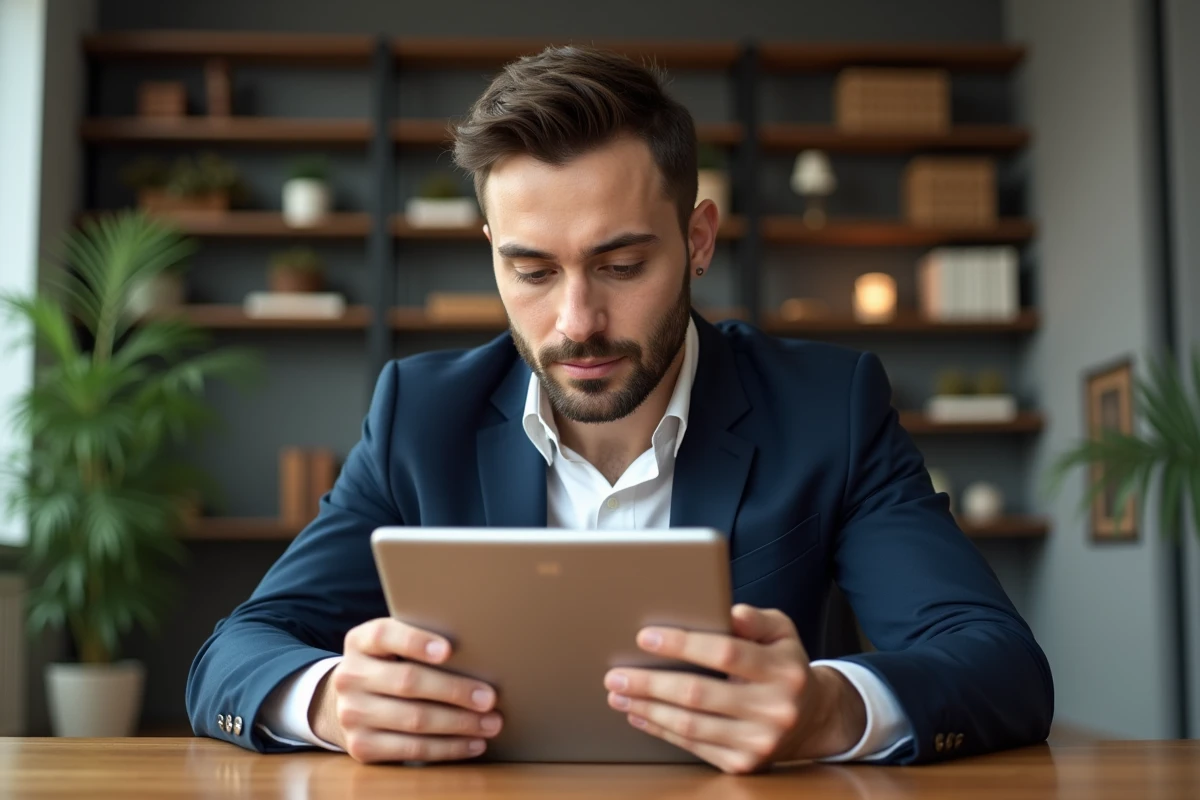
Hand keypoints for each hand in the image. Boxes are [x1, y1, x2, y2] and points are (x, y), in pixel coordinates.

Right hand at [310, 617, 502, 763]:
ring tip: (490, 723)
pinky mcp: (361, 747)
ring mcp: (352, 714)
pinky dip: (448, 748)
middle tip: (490, 698)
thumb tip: (477, 653)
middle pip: (408, 682)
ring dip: (459, 724)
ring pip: (414, 719)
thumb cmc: (390, 667)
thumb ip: (421, 644)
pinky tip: (472, 743)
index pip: (384, 635)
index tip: (449, 649)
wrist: (350, 704)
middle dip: (455, 690)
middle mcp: (350, 676)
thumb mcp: (393, 647)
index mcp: (360, 642)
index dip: (416, 641)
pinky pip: (412, 749)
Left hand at [603, 604, 866, 773]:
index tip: (645, 637)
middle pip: (698, 694)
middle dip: (649, 683)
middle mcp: (774, 709)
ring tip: (619, 694)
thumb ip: (755, 618)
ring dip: (647, 709)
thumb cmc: (783, 664)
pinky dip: (660, 730)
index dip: (682, 644)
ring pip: (690, 725)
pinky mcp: (743, 764)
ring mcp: (759, 742)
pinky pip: (693, 746)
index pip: (725, 652)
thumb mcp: (781, 632)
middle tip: (615, 674)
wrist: (811, 718)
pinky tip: (639, 715)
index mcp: (782, 670)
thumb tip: (727, 611)